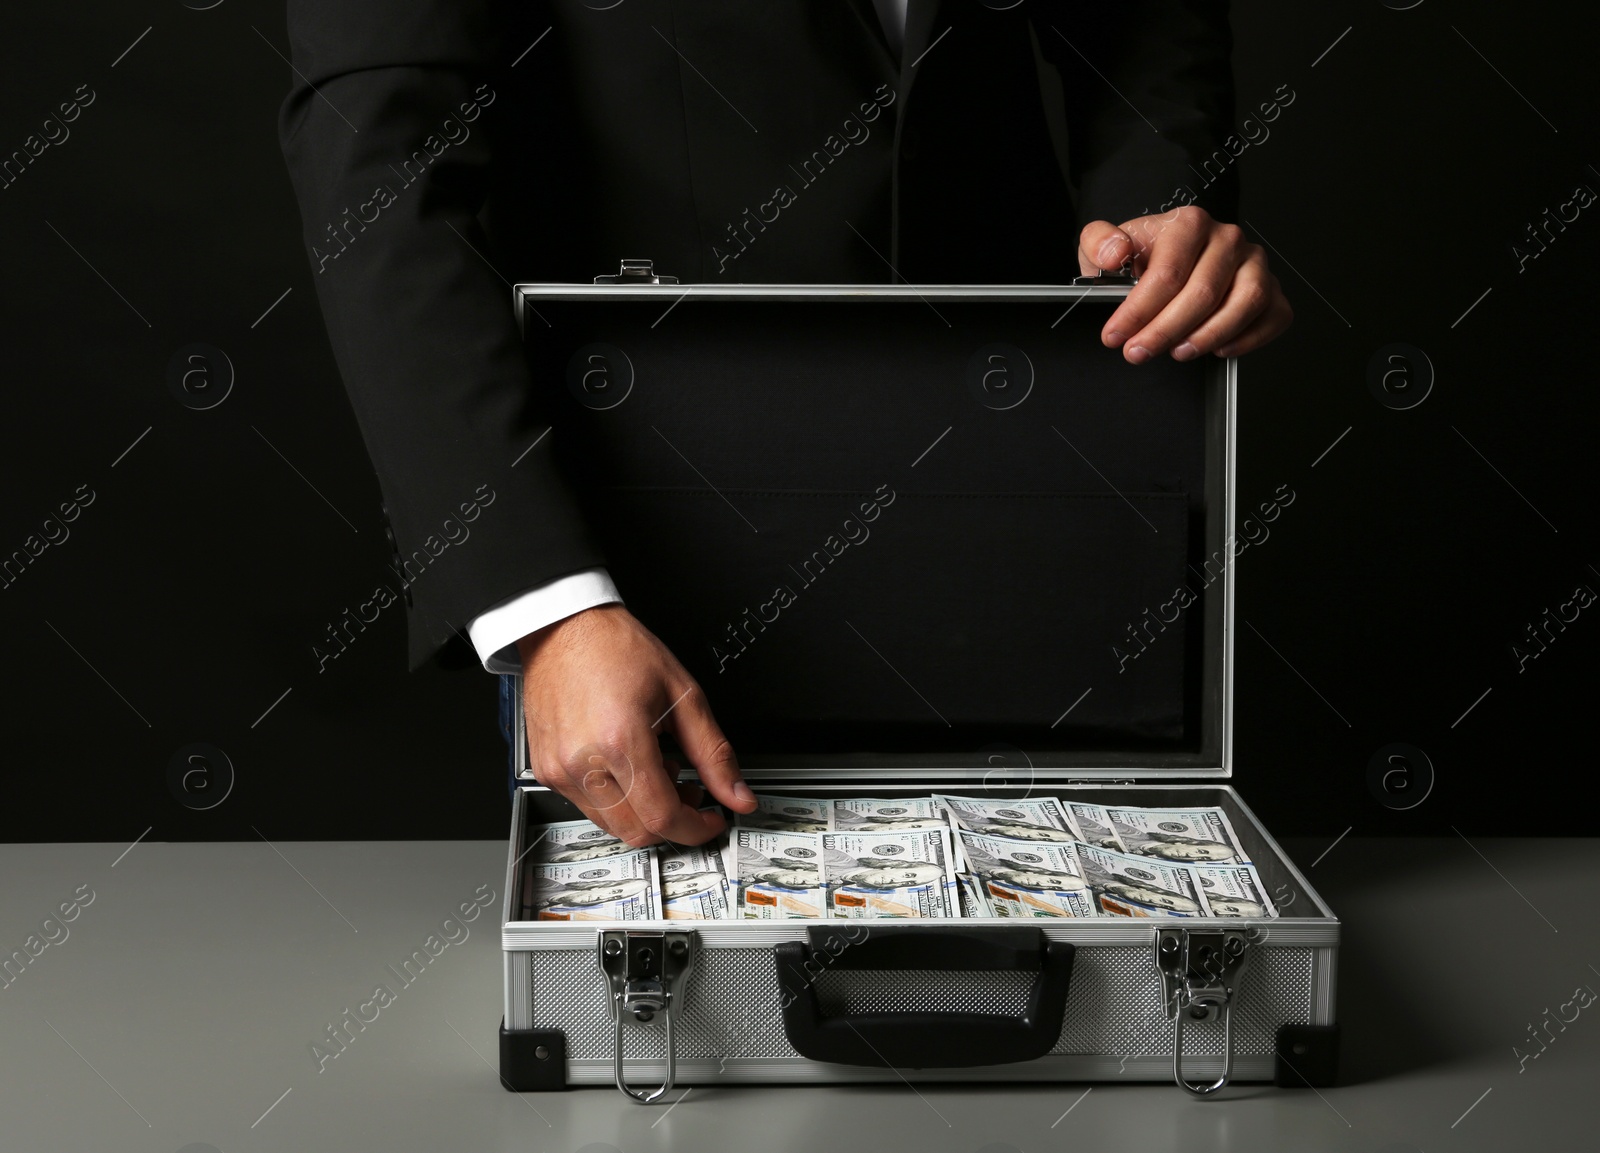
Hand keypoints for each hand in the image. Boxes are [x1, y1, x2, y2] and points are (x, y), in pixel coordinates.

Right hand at [518, 603, 755, 846]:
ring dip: (643, 812)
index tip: (712, 819)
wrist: (565, 628)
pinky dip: (616, 800)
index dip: (696, 828)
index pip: (662, 817)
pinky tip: (628, 766)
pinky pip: (587, 807)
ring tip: (658, 769)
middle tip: (690, 791)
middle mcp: (583, 762)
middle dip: (672, 821)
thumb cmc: (616, 649)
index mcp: (620, 740)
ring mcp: (559, 769)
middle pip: (637, 831)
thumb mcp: (683, 696)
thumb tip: (738, 794)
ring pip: (612, 824)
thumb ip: (714, 753)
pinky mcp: (546, 770)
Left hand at [1078, 205, 1291, 362]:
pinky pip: (1274, 315)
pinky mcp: (1271, 287)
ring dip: (1209, 336)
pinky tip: (1219, 350)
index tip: (1116, 336)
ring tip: (1178, 352)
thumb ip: (1099, 242)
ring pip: (1245, 302)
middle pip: (1203, 292)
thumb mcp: (1103, 245)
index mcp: (1189, 224)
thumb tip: (1115, 253)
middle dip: (1165, 331)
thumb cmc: (1139, 257)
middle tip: (1138, 352)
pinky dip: (1250, 338)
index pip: (1168, 273)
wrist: (1164, 259)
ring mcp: (1254, 263)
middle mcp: (1228, 238)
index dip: (1138, 311)